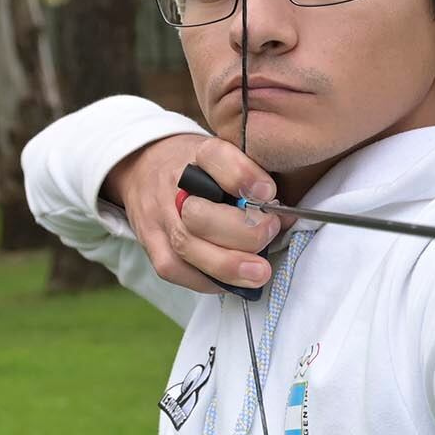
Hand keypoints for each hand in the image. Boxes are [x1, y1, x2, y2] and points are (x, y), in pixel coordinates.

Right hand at [104, 135, 284, 293]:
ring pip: (188, 247)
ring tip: (259, 272)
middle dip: (243, 232)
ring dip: (228, 265)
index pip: (215, 157)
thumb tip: (287, 216)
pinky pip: (176, 270)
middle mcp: (174, 186)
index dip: (242, 176)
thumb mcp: (230, 157)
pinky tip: (232, 281)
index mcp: (198, 154)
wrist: (146, 167)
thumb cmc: (203, 166)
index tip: (268, 192)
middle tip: (270, 233)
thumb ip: (257, 181)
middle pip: (201, 215)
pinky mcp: (151, 243)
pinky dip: (207, 280)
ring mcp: (159, 217)